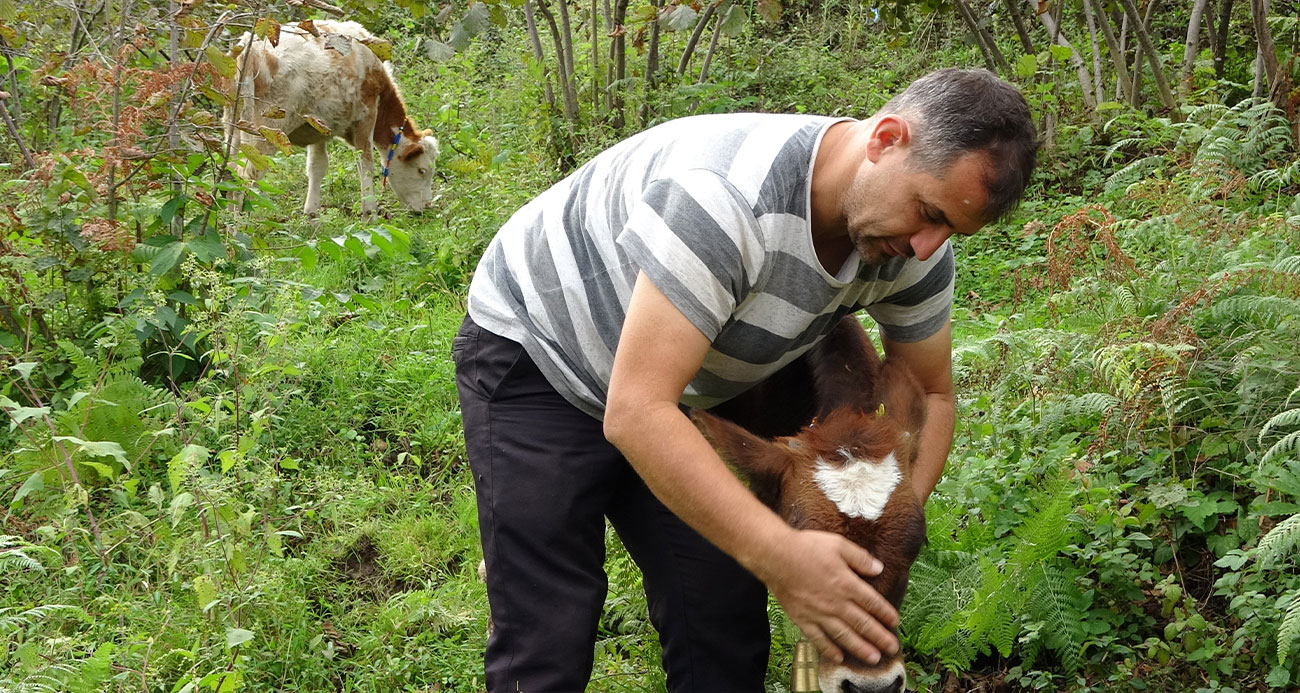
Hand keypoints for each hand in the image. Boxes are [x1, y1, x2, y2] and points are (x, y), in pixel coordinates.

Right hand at [753, 529, 899, 664]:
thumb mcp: (838, 544)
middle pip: (862, 623)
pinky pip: (818, 638)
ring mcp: (819, 613)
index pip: (872, 602)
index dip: (886, 613)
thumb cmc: (806, 547)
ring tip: (874, 658)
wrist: (775, 556)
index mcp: (847, 583)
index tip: (895, 622)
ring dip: (861, 648)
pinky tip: (838, 657)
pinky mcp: (802, 618)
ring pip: (844, 635)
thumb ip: (860, 558)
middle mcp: (836, 602)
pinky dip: (829, 649)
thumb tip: (879, 568)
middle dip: (880, 637)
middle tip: (892, 648)